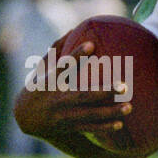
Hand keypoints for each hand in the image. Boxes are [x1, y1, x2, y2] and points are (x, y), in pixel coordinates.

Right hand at [13, 40, 131, 143]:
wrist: (27, 117)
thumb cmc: (39, 86)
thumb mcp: (43, 68)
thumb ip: (57, 50)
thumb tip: (73, 29)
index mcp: (52, 81)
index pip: (64, 65)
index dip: (76, 55)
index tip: (91, 44)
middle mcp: (59, 98)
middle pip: (84, 94)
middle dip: (104, 91)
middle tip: (124, 85)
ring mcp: (65, 114)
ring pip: (90, 114)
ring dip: (110, 111)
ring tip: (130, 107)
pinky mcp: (70, 126)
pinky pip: (89, 127)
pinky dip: (104, 127)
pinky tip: (120, 124)